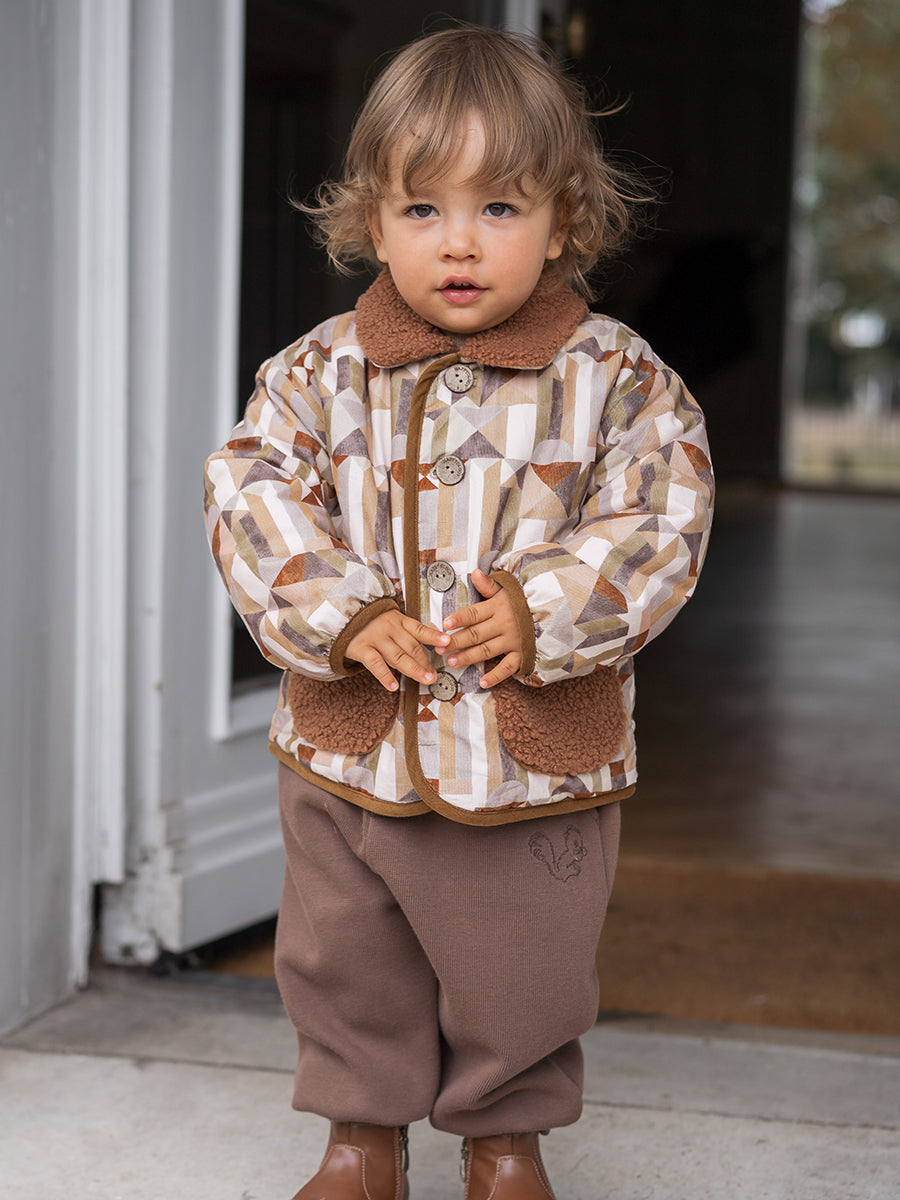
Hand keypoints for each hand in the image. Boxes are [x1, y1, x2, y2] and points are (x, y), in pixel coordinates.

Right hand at [345, 610, 450, 691]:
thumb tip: (427, 653)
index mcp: (398, 620)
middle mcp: (389, 628)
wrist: (341, 618)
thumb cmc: (370, 624)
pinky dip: (385, 676)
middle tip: (435, 675)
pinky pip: (375, 664)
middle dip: (425, 662)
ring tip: (425, 679)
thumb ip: (405, 635)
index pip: (419, 629)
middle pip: (411, 647)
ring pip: (397, 656)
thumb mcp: (390, 622)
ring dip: (413, 669)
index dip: (433, 636)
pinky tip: (393, 686)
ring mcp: (375, 638)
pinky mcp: (361, 648)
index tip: (447, 642)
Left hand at [441, 569, 522, 687]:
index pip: (474, 613)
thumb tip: (474, 572)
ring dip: (468, 657)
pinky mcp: (521, 654)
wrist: (549, 612)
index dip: (459, 618)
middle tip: (439, 648)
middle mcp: (504, 624)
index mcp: (498, 607)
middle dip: (456, 641)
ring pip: (486, 650)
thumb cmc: (521, 602)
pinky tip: (482, 682)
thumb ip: (488, 585)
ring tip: (451, 662)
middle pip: (476, 634)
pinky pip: (507, 667)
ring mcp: (512, 641)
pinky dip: (496, 676)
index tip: (445, 624)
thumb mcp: (506, 590)